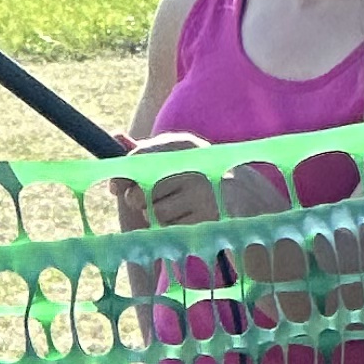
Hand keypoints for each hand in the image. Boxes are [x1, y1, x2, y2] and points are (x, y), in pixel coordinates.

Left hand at [112, 135, 292, 234]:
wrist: (248, 198)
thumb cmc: (201, 177)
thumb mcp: (177, 158)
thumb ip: (147, 151)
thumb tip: (115, 136)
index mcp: (183, 145)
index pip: (141, 157)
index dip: (124, 174)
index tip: (115, 187)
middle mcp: (192, 163)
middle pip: (142, 191)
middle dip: (139, 201)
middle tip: (145, 201)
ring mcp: (201, 190)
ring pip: (156, 212)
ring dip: (159, 216)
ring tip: (178, 208)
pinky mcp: (208, 214)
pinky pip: (173, 227)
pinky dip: (174, 227)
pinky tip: (190, 217)